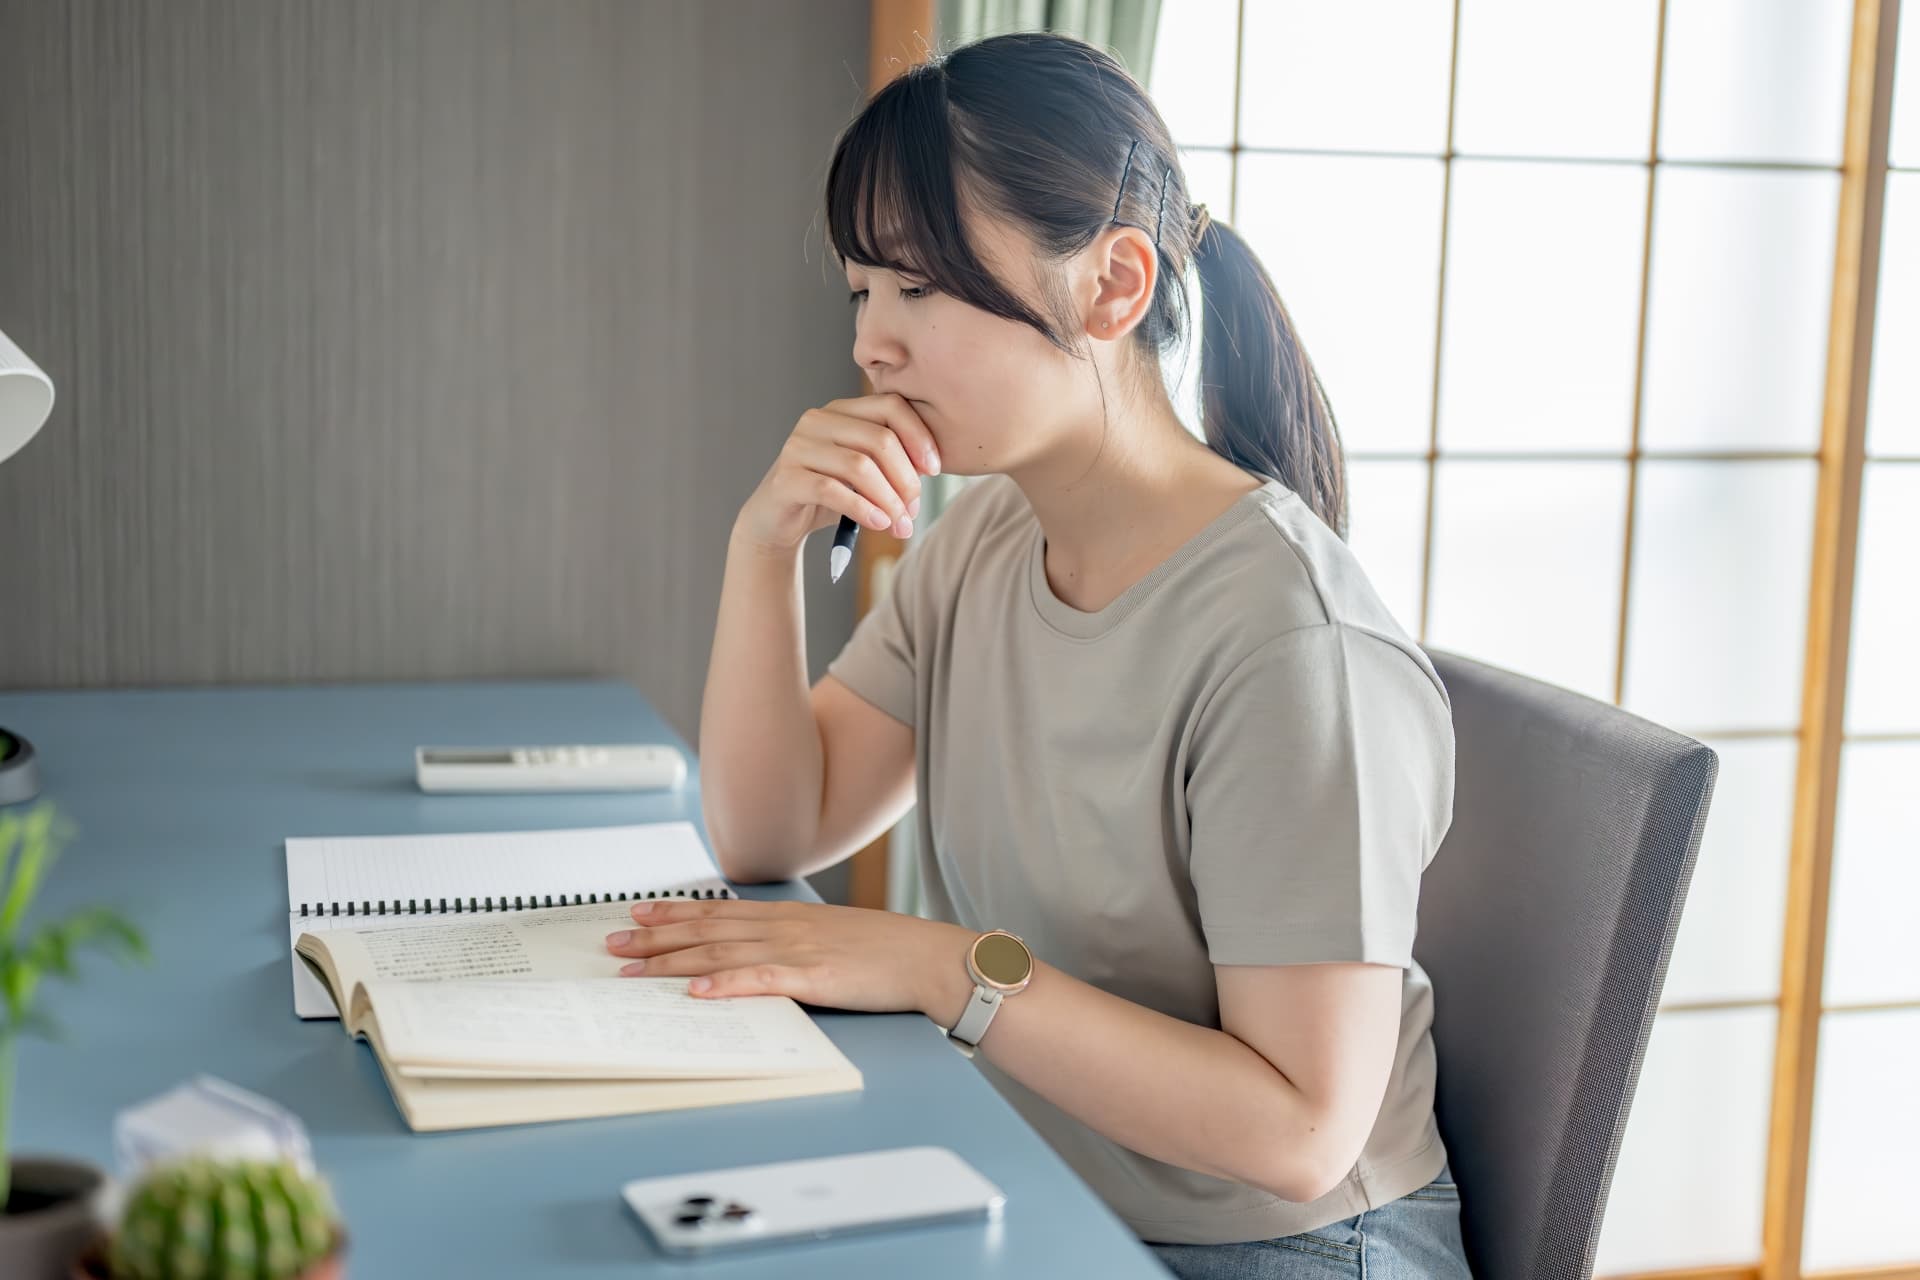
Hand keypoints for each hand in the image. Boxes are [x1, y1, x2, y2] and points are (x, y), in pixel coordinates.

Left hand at [603, 897, 975, 1016]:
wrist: (927, 956)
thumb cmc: (887, 951)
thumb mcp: (832, 935)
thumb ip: (794, 940)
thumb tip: (761, 951)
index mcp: (787, 916)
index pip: (717, 911)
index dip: (673, 912)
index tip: (638, 912)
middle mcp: (782, 927)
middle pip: (706, 931)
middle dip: (655, 938)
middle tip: (613, 944)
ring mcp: (794, 950)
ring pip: (719, 954)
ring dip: (671, 962)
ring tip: (633, 969)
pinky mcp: (811, 976)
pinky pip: (758, 981)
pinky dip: (723, 985)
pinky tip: (695, 991)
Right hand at [732, 393, 940, 555]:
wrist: (777, 522)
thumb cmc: (828, 496)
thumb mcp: (866, 475)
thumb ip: (894, 464)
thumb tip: (930, 470)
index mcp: (841, 410)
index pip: (890, 405)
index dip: (919, 436)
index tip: (935, 470)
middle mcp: (817, 420)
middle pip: (879, 439)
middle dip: (906, 479)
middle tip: (914, 510)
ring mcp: (798, 447)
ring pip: (859, 466)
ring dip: (888, 500)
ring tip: (901, 526)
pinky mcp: (785, 478)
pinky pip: (832, 490)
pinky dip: (863, 509)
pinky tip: (879, 524)